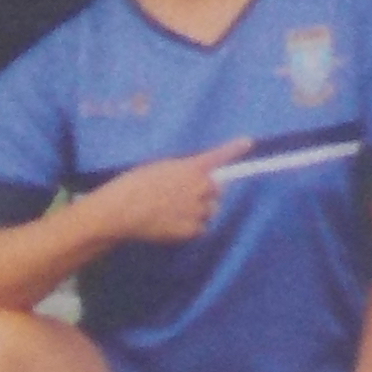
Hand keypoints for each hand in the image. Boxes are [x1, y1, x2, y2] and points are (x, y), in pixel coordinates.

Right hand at [85, 138, 252, 246]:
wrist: (123, 210)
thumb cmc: (135, 185)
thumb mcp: (160, 169)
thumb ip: (183, 172)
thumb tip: (196, 181)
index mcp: (191, 168)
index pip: (218, 156)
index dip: (234, 149)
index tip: (248, 142)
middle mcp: (200, 188)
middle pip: (217, 189)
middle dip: (208, 191)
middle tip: (187, 195)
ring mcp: (198, 210)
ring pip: (209, 210)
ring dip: (199, 210)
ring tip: (172, 212)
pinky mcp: (192, 230)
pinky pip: (200, 228)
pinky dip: (190, 227)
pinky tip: (171, 224)